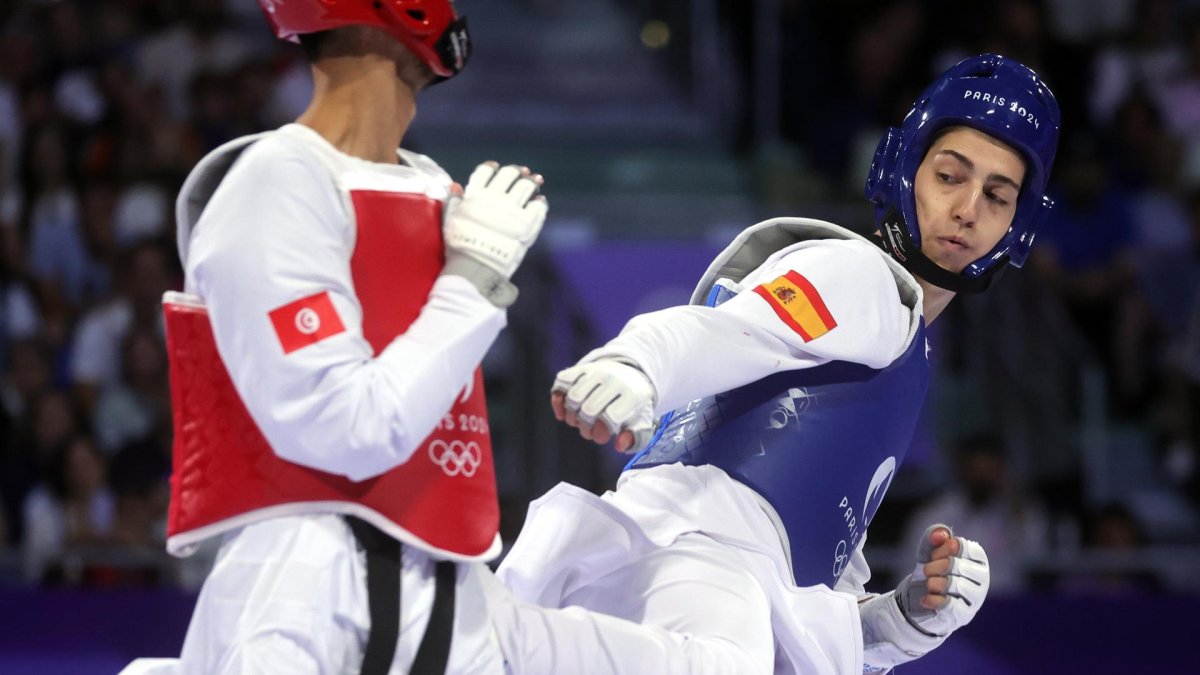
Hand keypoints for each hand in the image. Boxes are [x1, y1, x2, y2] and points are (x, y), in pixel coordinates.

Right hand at [444, 162, 546, 278]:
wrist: (476, 266)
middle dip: (516, 172)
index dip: (492, 167)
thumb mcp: (450, 221)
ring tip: (535, 181)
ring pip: (526, 186)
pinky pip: (538, 206)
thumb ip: (454, 202)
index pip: (485, 171)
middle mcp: (495, 198)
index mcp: (475, 195)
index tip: (496, 167)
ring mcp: (513, 209)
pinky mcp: (527, 223)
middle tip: (521, 173)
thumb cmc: (460, 246)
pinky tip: (539, 201)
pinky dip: (540, 202)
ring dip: (531, 182)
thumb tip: (456, 185)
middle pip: (509, 174)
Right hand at [550, 360, 655, 452]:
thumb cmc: (632, 408)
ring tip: (580, 421)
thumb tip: (619, 445)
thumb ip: (634, 439)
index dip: (602, 432)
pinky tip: (564, 412)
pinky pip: (561, 384)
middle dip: (585, 428)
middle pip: (589, 409)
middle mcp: (614, 379)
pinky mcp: (581, 368)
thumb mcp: (640, 424)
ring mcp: (597, 371)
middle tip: (590, 431)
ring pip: (573, 397)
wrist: (630, 376)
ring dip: (572, 416)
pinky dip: (559, 402)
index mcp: (632, 395)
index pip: (610, 417)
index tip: (604, 436)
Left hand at [895, 524, 989, 636]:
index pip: (966, 548)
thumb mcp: (929, 550)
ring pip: (956, 586)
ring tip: (929, 584)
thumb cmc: (932, 571)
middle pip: (959, 566)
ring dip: (934, 583)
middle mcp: (982, 578)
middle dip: (937, 566)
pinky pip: (951, 605)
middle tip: (926, 570)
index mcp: (978, 560)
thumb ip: (934, 536)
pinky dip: (934, 600)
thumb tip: (941, 534)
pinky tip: (925, 598)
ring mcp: (976, 598)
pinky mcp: (965, 615)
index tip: (934, 554)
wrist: (922, 599)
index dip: (945, 549)